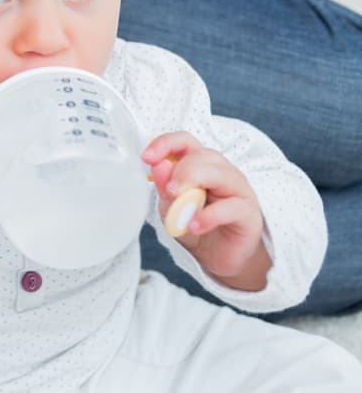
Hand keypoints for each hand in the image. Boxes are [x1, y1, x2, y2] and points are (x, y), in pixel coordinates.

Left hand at [142, 133, 269, 289]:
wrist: (218, 256)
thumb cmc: (195, 225)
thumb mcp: (171, 206)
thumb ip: (165, 187)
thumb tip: (159, 165)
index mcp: (199, 165)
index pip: (185, 141)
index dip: (166, 144)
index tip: (147, 157)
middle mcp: (221, 171)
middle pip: (203, 155)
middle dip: (182, 171)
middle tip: (170, 191)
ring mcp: (238, 189)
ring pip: (220, 174)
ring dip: (195, 189)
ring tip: (181, 209)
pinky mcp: (249, 212)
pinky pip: (231, 207)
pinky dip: (209, 216)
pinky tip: (194, 226)